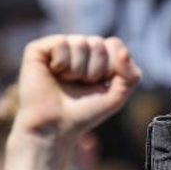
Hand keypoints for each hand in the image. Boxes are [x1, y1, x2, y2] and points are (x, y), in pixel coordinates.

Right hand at [15, 35, 140, 139]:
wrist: (56, 126)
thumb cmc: (85, 112)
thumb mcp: (118, 95)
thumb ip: (131, 75)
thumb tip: (123, 51)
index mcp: (97, 55)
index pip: (114, 44)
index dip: (111, 67)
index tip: (100, 84)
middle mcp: (78, 48)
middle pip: (98, 43)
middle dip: (94, 70)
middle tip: (81, 85)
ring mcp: (59, 47)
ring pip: (80, 43)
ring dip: (78, 70)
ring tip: (67, 82)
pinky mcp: (39, 49)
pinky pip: (61, 43)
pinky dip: (61, 64)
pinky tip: (54, 73)